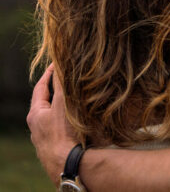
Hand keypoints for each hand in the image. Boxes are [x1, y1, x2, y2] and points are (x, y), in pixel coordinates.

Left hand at [27, 65, 78, 183]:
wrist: (67, 164)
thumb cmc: (63, 133)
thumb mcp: (62, 103)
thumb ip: (60, 83)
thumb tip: (59, 65)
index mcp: (35, 114)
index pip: (40, 88)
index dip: (49, 74)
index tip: (56, 64)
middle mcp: (37, 127)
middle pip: (45, 102)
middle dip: (55, 90)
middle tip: (66, 78)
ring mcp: (45, 138)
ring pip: (52, 116)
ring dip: (61, 106)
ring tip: (74, 96)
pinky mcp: (54, 147)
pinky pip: (59, 127)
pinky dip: (66, 119)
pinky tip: (76, 119)